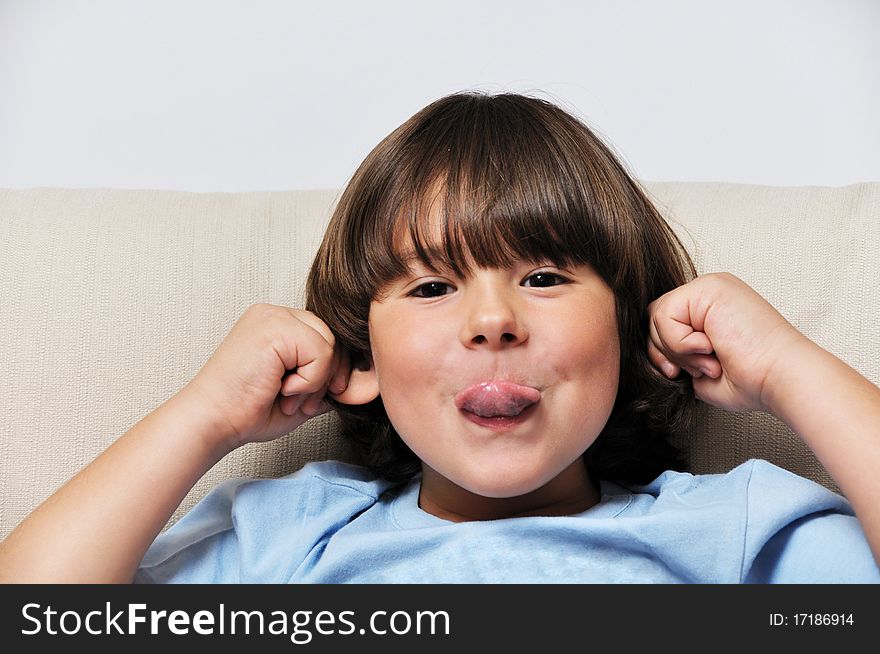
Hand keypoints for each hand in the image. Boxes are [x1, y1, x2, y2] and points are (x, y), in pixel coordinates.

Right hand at [180, 304, 351, 452]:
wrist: (213, 421)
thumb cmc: (247, 411)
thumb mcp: (299, 391)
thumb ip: (325, 378)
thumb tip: (361, 378)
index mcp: (275, 324)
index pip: (324, 336)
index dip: (330, 369)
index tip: (315, 397)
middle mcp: (273, 313)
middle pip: (332, 337)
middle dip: (328, 375)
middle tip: (301, 401)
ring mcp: (273, 316)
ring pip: (329, 344)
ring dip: (316, 380)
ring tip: (288, 397)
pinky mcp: (275, 328)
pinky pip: (321, 352)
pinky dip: (310, 380)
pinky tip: (283, 390)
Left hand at [647, 272, 807, 412]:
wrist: (780, 378)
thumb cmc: (752, 379)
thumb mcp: (700, 368)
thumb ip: (676, 355)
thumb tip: (653, 356)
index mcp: (709, 308)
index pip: (663, 323)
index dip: (662, 353)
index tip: (678, 375)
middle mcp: (709, 293)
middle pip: (655, 318)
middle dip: (665, 353)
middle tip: (697, 370)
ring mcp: (709, 287)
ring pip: (657, 317)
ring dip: (677, 351)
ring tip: (708, 362)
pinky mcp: (709, 288)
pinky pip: (666, 316)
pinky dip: (680, 343)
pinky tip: (710, 350)